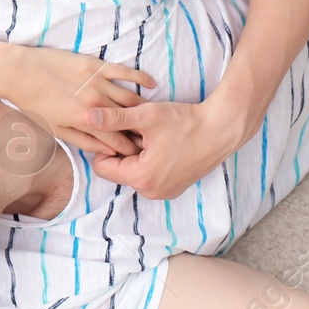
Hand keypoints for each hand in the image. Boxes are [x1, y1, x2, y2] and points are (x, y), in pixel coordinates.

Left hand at [0, 44, 155, 157]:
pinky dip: (141, 79)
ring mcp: (98, 82)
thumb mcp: (56, 130)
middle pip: (127, 121)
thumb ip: (82, 140)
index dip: (129, 149)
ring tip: (152, 118)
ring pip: (130, 99)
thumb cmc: (34, 104)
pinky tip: (152, 85)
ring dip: (143, 110)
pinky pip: (125, 72)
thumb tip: (103, 151)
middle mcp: (96, 102)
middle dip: (140, 133)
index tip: (139, 154)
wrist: (19, 71)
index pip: (116, 140)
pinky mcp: (96, 65)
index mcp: (85, 121)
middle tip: (150, 140)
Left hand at [84, 99, 250, 199]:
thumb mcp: (147, 116)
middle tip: (139, 131)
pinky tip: (163, 145)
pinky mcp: (174, 189)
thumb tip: (87, 116)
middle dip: (122, 150)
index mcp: (141, 177)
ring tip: (153, 137)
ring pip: (134, 173)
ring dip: (136, 155)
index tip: (120, 129)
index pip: (102, 167)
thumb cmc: (186, 122)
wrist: (221, 130)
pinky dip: (150, 162)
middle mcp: (151, 192)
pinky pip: (150, 177)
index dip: (106, 145)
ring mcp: (164, 193)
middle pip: (118, 171)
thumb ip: (114, 118)